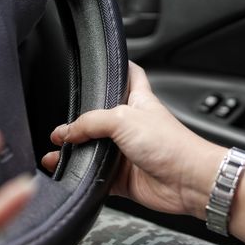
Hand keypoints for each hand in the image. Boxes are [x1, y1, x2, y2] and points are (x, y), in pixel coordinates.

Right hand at [42, 62, 225, 218]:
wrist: (187, 181)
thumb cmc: (171, 145)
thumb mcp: (125, 119)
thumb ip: (91, 122)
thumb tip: (66, 131)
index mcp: (138, 101)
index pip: (130, 75)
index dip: (117, 67)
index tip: (103, 63)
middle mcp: (131, 125)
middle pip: (102, 117)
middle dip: (82, 120)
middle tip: (63, 123)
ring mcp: (126, 151)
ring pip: (94, 147)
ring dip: (76, 149)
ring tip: (57, 147)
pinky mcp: (122, 175)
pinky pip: (95, 173)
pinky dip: (81, 173)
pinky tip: (69, 170)